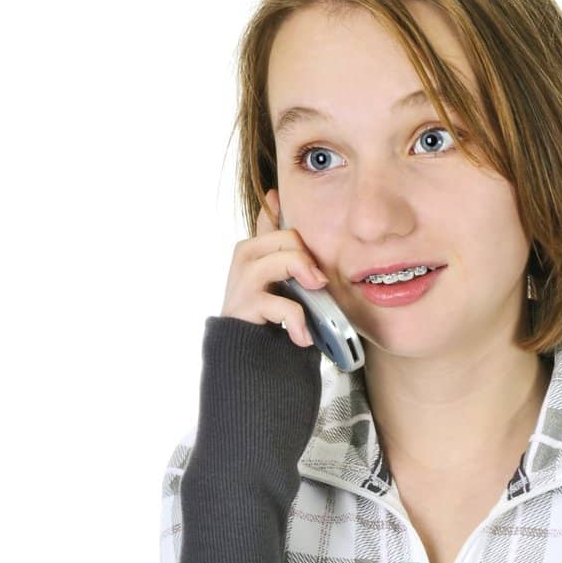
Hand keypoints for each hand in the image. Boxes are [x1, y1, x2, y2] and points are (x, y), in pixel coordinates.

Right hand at [219, 189, 328, 346]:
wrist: (247, 359)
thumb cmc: (269, 318)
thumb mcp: (285, 284)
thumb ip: (292, 260)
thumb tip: (305, 233)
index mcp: (257, 250)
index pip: (269, 216)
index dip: (280, 207)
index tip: (287, 203)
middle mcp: (246, 259)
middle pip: (286, 237)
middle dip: (308, 257)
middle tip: (320, 283)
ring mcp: (242, 281)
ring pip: (281, 261)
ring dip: (303, 277)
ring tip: (315, 299)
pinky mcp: (243, 306)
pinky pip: (278, 303)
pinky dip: (296, 320)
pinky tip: (302, 336)